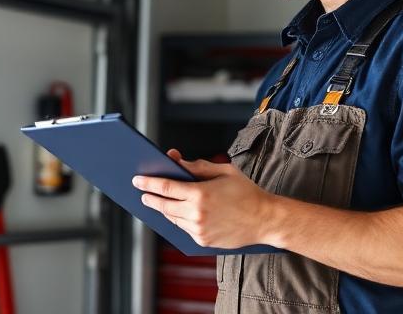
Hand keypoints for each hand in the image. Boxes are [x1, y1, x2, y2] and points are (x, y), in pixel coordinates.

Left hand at [131, 149, 275, 248]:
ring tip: (157, 201)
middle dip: (150, 198)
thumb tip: (175, 160)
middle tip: (142, 194)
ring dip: (163, 210)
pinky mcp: (203, 241)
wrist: (265, 220)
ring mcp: (199, 230)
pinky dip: (178, 220)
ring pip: (172, 218)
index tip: (137, 180)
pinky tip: (174, 213)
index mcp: (200, 194)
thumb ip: (196, 167)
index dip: (149, 183)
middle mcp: (196, 214)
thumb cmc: (246, 192)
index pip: (165, 187)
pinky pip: (183, 229)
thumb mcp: (222, 171)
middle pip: (163, 206)